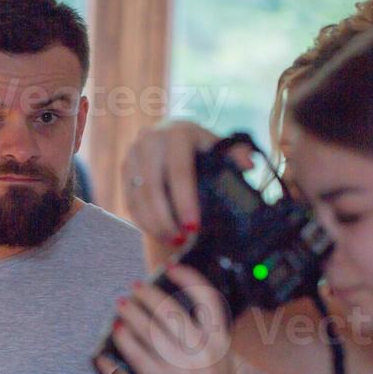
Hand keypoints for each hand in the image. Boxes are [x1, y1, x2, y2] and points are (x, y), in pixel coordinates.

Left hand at [112, 263, 249, 373]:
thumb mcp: (220, 360)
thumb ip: (205, 337)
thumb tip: (176, 312)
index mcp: (220, 341)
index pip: (207, 299)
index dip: (189, 279)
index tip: (173, 268)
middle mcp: (203, 350)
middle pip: (171, 311)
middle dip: (149, 295)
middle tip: (136, 287)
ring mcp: (184, 367)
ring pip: (151, 330)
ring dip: (133, 313)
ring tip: (122, 305)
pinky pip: (139, 355)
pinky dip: (126, 340)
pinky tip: (119, 331)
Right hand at [121, 120, 254, 247]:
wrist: (169, 137)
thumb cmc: (199, 147)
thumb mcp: (218, 146)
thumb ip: (235, 155)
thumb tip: (248, 165)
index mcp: (177, 133)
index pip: (179, 172)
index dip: (185, 202)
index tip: (194, 227)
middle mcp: (150, 140)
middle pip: (152, 188)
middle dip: (166, 219)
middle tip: (181, 240)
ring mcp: (132, 155)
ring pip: (138, 197)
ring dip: (154, 224)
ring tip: (172, 239)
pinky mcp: (124, 170)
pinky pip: (129, 201)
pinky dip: (143, 221)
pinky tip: (159, 233)